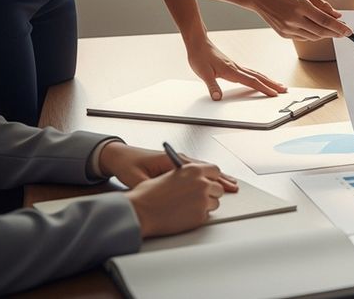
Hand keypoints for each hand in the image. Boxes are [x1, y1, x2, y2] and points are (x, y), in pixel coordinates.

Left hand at [99, 141, 238, 190]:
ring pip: (205, 169)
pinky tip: (216, 182)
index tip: (223, 187)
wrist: (120, 156)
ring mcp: (180, 163)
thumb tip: (162, 197)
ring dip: (218, 177)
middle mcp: (180, 160)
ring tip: (231, 185)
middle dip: (221, 178)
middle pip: (207, 168)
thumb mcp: (137, 178)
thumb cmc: (128, 164)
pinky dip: (210, 177)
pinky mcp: (177, 168)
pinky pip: (199, 171)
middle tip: (234, 188)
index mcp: (173, 160)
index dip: (214, 179)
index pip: (200, 168)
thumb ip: (152, 187)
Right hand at [124, 161, 236, 237]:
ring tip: (188, 207)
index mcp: (193, 169)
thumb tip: (195, 180)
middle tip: (198, 197)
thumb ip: (186, 176)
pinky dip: (198, 216)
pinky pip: (206, 216)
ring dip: (205, 205)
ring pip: (215, 203)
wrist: (139, 212)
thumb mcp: (169, 175)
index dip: (211, 177)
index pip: (215, 170)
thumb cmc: (147, 194)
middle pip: (218, 188)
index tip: (211, 181)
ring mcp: (202, 200)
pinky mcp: (199, 216)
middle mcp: (202, 183)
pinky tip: (184, 215)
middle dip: (210, 192)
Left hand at [185, 36, 286, 99]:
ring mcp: (236, 66)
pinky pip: (250, 72)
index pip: (251, 81)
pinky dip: (259, 76)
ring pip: (256, 73)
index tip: (274, 94)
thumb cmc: (200, 56)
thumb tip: (218, 98)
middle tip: (284, 89)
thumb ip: (212, 86)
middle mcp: (236, 68)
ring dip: (268, 79)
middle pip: (259, 77)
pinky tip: (260, 78)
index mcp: (231, 71)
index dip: (264, 88)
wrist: (198, 43)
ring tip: (277, 84)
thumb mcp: (203, 73)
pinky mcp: (233, 65)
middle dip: (272, 84)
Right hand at [243, 0, 351, 40]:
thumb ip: (321, 4)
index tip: (348, 31)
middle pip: (321, 31)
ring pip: (313, 37)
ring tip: (331, 29)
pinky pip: (303, 37)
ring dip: (324, 34)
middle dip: (334, 33)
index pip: (325, 20)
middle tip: (343, 32)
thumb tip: (336, 14)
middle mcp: (294, 19)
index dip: (338, 27)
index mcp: (300, 5)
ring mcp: (288, 28)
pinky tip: (315, 29)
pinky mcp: (283, 34)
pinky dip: (312, 35)